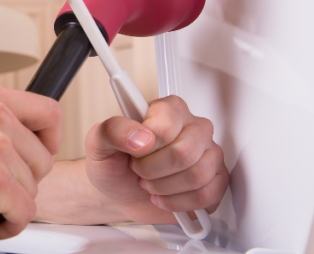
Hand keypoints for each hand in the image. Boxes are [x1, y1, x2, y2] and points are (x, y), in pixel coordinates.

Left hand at [84, 95, 228, 223]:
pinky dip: (178, 203)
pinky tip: (164, 197)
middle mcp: (194, 128)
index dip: (146, 149)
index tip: (133, 153)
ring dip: (164, 188)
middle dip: (153, 171)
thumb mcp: (97, 143)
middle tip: (139, 171)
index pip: (166, 127)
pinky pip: (207, 195)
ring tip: (150, 184)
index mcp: (169, 109)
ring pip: (197, 175)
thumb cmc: (112, 164)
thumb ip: (113, 130)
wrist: (117, 192)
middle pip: (184, 153)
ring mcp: (209, 154)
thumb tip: (141, 137)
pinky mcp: (216, 180)